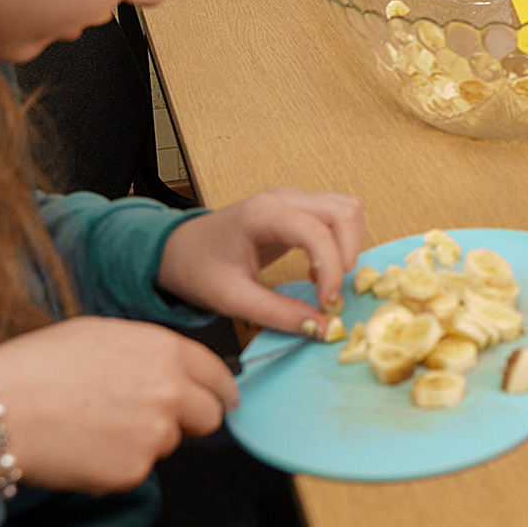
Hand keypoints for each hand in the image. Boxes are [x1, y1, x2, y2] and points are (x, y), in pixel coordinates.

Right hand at [0, 317, 236, 494]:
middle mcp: (171, 392)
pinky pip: (136, 471)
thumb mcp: (102, 334)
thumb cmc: (38, 365)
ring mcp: (155, 435)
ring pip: (168, 444)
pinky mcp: (132, 473)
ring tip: (94, 425)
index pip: (218, 375)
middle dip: (190, 419)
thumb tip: (174, 370)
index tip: (219, 398)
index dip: (218, 389)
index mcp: (165, 350)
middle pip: (210, 417)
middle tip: (151, 418)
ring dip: (145, 440)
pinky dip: (116, 465)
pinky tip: (82, 448)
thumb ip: (150, 353)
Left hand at [157, 187, 367, 329]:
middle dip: (348, 255)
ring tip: (326, 280)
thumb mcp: (233, 299)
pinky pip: (337, 215)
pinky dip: (341, 241)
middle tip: (331, 292)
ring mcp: (292, 199)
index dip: (332, 269)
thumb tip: (322, 328)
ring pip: (347, 210)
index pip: (317, 232)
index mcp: (263, 214)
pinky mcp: (297, 208)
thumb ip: (278, 313)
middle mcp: (283, 198)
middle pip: (344, 213)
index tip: (326, 303)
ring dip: (349, 246)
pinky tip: (318, 268)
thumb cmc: (198, 268)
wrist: (177, 250)